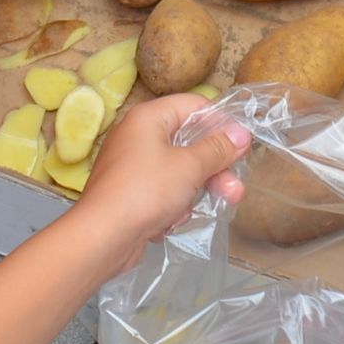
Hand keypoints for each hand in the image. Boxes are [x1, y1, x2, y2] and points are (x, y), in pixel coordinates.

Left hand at [71, 95, 248, 255]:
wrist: (101, 237)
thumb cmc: (146, 191)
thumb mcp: (190, 166)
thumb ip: (217, 149)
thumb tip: (241, 133)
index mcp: (149, 118)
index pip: (194, 105)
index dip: (221, 123)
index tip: (242, 145)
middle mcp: (137, 136)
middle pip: (189, 142)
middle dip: (214, 168)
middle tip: (236, 189)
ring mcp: (131, 166)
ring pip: (178, 171)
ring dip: (195, 190)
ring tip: (202, 210)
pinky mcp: (129, 193)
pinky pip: (162, 191)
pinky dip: (172, 205)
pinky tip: (170, 221)